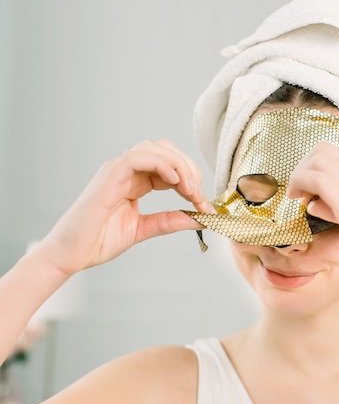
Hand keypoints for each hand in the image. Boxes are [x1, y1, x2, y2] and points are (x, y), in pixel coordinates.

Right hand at [31, 140, 212, 276]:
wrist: (69, 255)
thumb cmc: (98, 241)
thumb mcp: (144, 229)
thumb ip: (171, 221)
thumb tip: (201, 218)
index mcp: (135, 181)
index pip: (171, 165)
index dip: (192, 179)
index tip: (205, 204)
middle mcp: (126, 171)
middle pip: (166, 150)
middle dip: (190, 169)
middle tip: (200, 196)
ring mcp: (116, 170)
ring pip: (154, 148)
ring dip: (180, 165)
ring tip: (191, 190)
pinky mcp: (108, 176)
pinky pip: (138, 157)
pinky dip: (161, 164)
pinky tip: (175, 182)